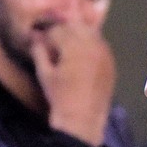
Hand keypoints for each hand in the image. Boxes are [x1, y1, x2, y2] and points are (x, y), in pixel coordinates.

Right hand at [32, 22, 114, 146]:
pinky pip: (101, 46)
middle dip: (64, 31)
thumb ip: (39, 51)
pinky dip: (91, 46)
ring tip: (68, 48)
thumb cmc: (60, 97)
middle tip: (55, 42)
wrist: (82, 120)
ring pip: (91, 33)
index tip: (41, 41)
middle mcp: (93, 45)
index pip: (59, 29)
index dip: (47, 34)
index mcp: (74, 46)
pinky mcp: (111, 63)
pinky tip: (82, 57)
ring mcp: (105, 53)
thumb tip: (35, 37)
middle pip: (77, 26)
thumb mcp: (44, 73)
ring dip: (79, 36)